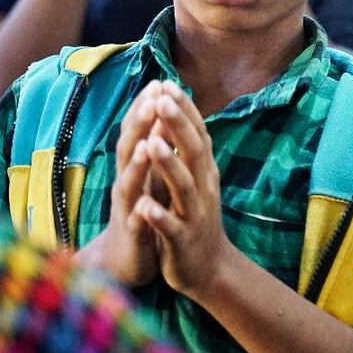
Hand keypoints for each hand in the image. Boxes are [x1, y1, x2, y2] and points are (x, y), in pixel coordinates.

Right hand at [76, 81, 166, 286]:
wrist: (127, 259)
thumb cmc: (143, 210)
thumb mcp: (150, 175)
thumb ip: (154, 146)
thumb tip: (164, 111)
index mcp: (136, 167)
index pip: (139, 132)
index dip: (147, 108)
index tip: (161, 82)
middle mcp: (127, 182)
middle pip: (129, 149)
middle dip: (140, 125)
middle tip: (153, 100)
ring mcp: (126, 209)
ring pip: (128, 183)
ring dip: (137, 165)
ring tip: (146, 146)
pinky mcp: (132, 236)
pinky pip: (134, 224)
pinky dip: (139, 215)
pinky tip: (143, 207)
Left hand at [132, 81, 237, 300]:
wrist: (208, 269)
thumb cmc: (194, 217)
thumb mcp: (193, 180)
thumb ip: (186, 150)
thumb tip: (177, 111)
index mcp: (203, 172)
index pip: (196, 134)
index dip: (184, 110)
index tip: (168, 84)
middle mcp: (203, 188)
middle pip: (192, 153)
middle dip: (177, 126)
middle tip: (163, 100)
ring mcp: (194, 215)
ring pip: (182, 186)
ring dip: (168, 164)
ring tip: (152, 143)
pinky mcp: (182, 242)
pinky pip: (171, 227)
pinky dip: (158, 216)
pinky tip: (144, 206)